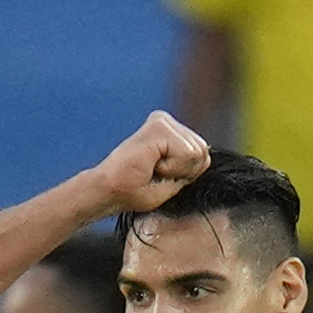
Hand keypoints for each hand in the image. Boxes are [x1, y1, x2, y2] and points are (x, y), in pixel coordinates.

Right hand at [90, 110, 212, 217]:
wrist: (107, 191)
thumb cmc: (132, 191)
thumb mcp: (171, 181)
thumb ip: (189, 165)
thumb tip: (206, 150)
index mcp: (168, 132)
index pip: (202, 155)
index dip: (185, 175)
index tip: (157, 176)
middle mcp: (166, 121)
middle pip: (203, 152)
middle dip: (183, 172)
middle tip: (153, 173)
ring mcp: (163, 120)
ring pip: (197, 153)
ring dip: (175, 171)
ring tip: (150, 169)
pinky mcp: (159, 124)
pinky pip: (187, 154)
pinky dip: (171, 168)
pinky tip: (150, 164)